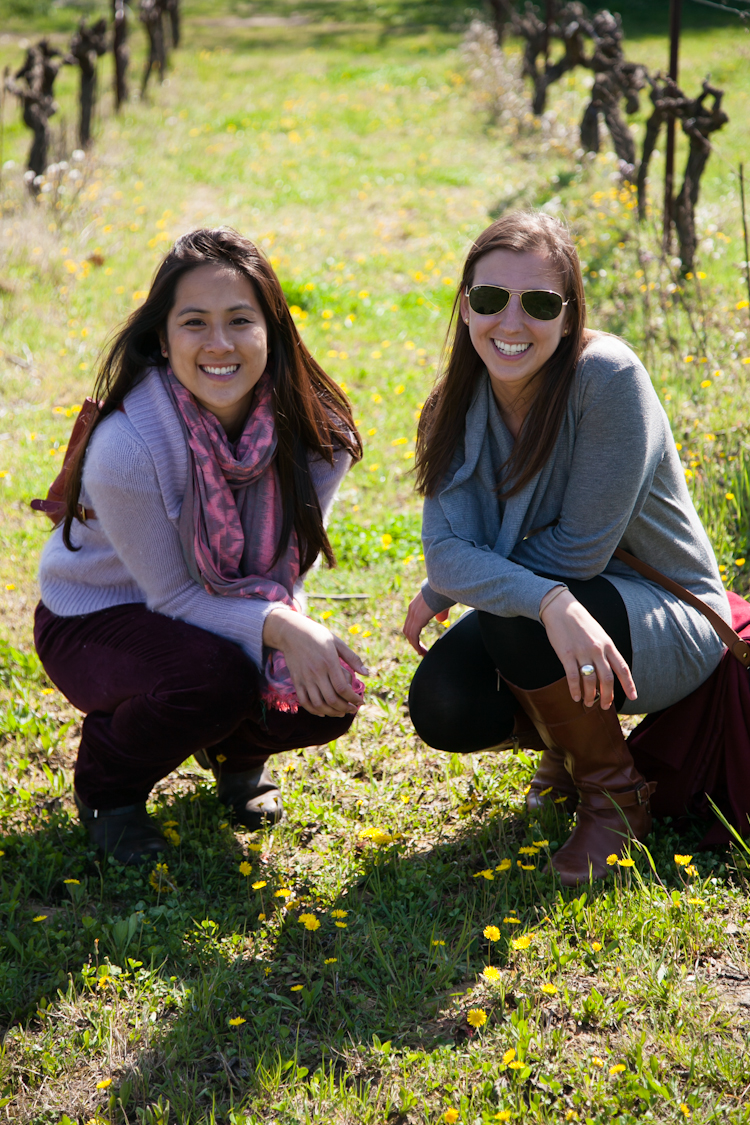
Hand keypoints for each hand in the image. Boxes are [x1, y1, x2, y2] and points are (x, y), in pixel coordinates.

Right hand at [263, 607, 369, 717]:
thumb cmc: (317, 635)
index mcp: (329, 662)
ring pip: (318, 704)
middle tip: (353, 709)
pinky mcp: (296, 681)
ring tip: (341, 713)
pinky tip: (323, 712)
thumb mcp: (337, 642)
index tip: (360, 701)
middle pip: (332, 699)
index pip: (343, 688)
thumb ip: (352, 658)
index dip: (353, 699)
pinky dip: (314, 710)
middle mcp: (316, 672)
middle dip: (345, 708)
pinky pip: (304, 701)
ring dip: (332, 712)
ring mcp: (305, 678)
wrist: (292, 632)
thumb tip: (367, 674)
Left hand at [402, 590, 449, 655]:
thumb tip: (440, 620)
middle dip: (413, 640)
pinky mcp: (417, 619)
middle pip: (408, 628)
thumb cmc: (446, 591)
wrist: (445, 583)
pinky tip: (422, 652)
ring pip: (409, 634)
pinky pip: (414, 636)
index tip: (420, 641)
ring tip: (423, 653)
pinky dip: (417, 645)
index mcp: (417, 604)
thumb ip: (441, 611)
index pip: (411, 621)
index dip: (414, 632)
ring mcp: (413, 614)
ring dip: (415, 645)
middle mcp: (412, 609)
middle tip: (421, 650)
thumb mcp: (443, 603)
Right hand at [539, 589, 636, 709]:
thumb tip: (608, 670)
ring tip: (588, 703)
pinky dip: (574, 689)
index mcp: (608, 645)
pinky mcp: (566, 654)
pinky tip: (575, 696)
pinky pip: (573, 676)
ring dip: (590, 695)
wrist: (561, 608)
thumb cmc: (581, 622)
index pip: (622, 668)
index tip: (633, 697)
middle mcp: (597, 650)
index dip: (629, 684)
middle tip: (605, 706)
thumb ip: (605, 650)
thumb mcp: (599, 634)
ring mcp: (582, 652)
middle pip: (607, 679)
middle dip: (607, 696)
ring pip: (590, 680)